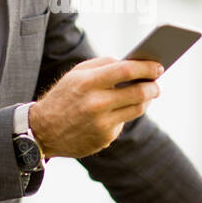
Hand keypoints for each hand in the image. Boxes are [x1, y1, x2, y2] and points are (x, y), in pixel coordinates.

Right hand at [29, 57, 162, 158]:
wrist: (43, 131)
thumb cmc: (64, 96)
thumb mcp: (76, 74)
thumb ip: (103, 64)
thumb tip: (133, 63)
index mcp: (88, 82)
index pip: (126, 70)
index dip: (146, 67)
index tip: (158, 66)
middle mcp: (96, 103)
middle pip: (138, 92)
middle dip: (153, 86)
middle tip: (157, 83)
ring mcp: (101, 123)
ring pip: (138, 109)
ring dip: (147, 100)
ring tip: (149, 93)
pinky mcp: (105, 138)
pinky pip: (124, 122)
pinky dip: (126, 113)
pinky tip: (123, 109)